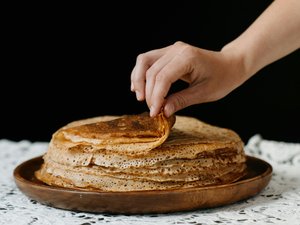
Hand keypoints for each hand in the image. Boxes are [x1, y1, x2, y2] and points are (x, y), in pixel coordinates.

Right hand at [130, 41, 246, 116]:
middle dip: (148, 93)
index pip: (163, 77)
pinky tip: (139, 87)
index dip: (156, 97)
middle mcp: (176, 49)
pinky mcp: (168, 52)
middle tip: (152, 110)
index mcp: (188, 57)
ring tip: (140, 98)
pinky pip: (148, 60)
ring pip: (144, 61)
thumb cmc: (222, 79)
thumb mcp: (204, 94)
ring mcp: (171, 49)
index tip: (154, 113)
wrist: (230, 64)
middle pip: (151, 71)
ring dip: (138, 80)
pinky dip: (141, 73)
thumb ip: (181, 101)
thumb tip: (163, 111)